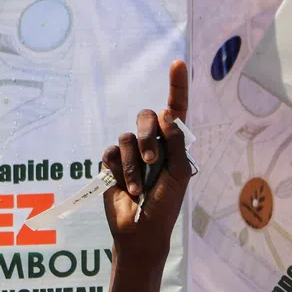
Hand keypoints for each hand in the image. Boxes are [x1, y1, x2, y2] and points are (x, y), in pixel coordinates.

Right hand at [102, 60, 191, 259]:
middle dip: (149, 133)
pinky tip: (127, 187)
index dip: (177, 85)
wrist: (142, 229)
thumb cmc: (166, 203)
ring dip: (136, 163)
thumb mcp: (180, 171)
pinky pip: (112, 151)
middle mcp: (153, 142)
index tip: (177, 62)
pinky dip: (121, 170)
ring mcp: (131, 152)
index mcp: (174, 143)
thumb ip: (175, 141)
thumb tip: (169, 112)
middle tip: (153, 159)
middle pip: (147, 115)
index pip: (177, 109)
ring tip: (141, 185)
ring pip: (128, 136)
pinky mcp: (111, 163)